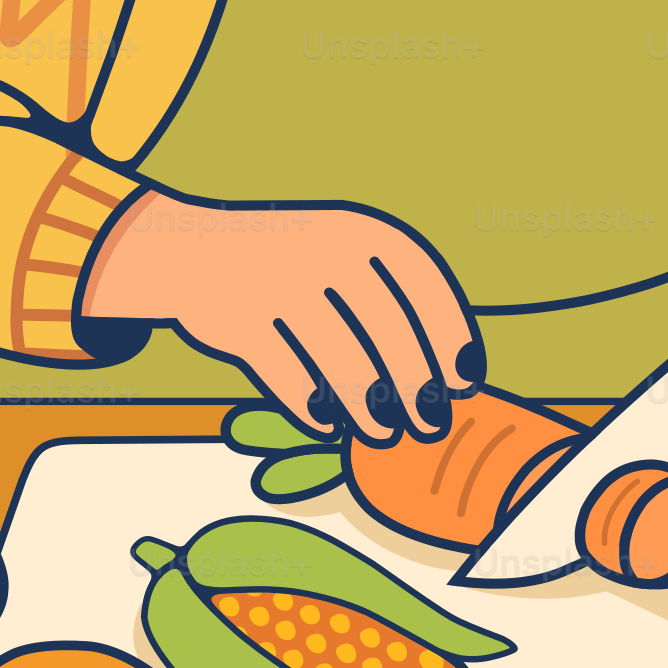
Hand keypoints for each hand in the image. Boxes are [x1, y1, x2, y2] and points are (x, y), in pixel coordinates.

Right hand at [81, 193, 479, 444]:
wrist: (201, 249)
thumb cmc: (302, 265)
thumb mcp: (351, 257)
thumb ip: (398, 303)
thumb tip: (455, 379)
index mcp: (365, 233)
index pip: (425, 288)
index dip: (452, 339)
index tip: (466, 384)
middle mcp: (326, 252)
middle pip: (387, 332)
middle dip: (416, 386)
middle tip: (432, 426)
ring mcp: (278, 285)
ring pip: (338, 360)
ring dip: (367, 407)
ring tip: (384, 435)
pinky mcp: (237, 321)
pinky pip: (285, 375)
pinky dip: (309, 407)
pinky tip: (327, 426)